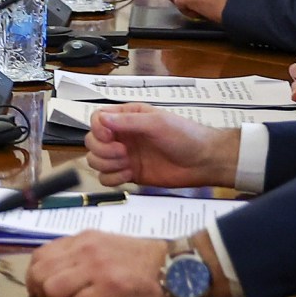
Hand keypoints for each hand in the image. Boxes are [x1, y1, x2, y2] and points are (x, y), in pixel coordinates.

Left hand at [27, 232, 175, 296]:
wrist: (180, 265)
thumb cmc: (144, 261)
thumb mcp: (106, 247)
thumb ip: (80, 255)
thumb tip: (53, 273)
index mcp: (82, 239)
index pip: (39, 256)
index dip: (36, 276)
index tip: (46, 290)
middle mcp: (86, 250)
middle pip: (39, 274)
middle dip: (42, 293)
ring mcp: (98, 268)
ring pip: (53, 288)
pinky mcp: (111, 287)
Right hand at [85, 104, 239, 187]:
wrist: (203, 162)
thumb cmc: (186, 136)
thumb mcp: (157, 123)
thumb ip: (128, 121)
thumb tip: (102, 119)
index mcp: (128, 118)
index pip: (97, 119)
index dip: (98, 129)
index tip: (110, 137)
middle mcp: (123, 136)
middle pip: (92, 141)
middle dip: (103, 150)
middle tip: (124, 153)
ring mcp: (124, 156)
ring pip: (95, 160)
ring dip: (107, 164)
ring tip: (128, 164)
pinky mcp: (128, 173)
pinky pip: (105, 178)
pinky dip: (112, 178)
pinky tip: (129, 174)